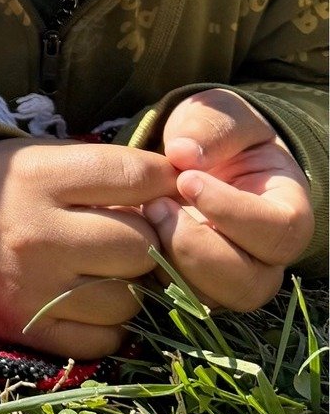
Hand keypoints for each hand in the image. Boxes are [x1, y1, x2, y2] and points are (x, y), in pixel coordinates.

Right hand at [0, 138, 176, 359]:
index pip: (134, 176)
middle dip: (144, 236)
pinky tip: (88, 298)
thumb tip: (179, 188)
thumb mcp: (41, 157)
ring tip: (103, 266)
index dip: (163, 179)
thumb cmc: (1, 186)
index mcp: (37, 177)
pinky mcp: (28, 329)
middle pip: (140, 244)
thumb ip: (105, 169)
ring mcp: (32, 288)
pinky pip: (105, 339)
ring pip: (129, 297)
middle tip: (125, 230)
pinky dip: (108, 323)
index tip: (163, 184)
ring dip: (129, 284)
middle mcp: (35, 234)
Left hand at [143, 89, 313, 311]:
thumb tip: (183, 153)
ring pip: (210, 299)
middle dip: (197, 249)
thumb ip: (210, 128)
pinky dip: (146, 270)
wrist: (191, 155)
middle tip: (158, 205)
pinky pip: (171, 296)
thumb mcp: (220, 115)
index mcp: (284, 210)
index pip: (277, 230)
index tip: (186, 180)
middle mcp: (262, 256)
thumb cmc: (216, 134)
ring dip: (171, 262)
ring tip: (146, 213)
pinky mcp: (186, 282)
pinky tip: (129, 231)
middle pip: (249, 284)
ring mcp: (225, 276)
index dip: (232, 212)